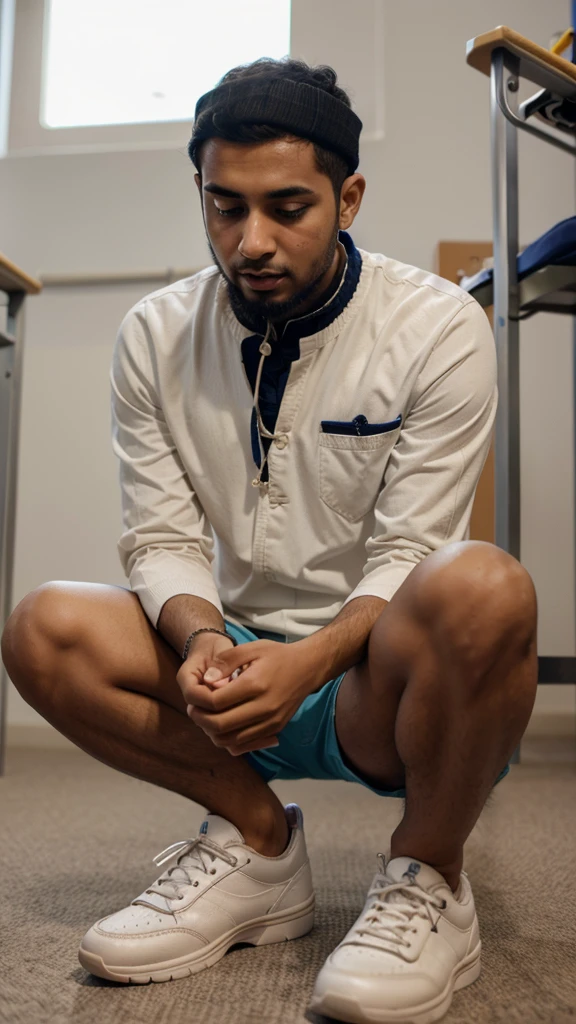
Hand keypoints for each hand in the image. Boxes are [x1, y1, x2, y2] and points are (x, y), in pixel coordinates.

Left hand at [182, 639, 318, 755]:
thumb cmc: (277, 655)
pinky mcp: (275, 729)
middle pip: (220, 725)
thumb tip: (206, 680)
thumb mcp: (251, 648)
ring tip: (207, 718)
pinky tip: (224, 726)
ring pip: (230, 740)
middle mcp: (264, 707)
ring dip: (212, 732)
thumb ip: (225, 662)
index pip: (216, 703)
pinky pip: (244, 745)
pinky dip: (229, 740)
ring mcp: (270, 722)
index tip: (194, 696)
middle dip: (201, 719)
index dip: (199, 701)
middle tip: (194, 710)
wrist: (308, 668)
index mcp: (255, 684)